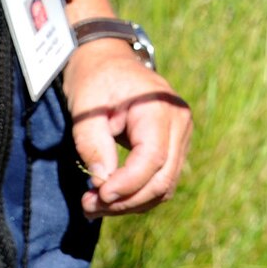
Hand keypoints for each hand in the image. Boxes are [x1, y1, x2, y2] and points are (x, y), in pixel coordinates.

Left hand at [61, 40, 191, 216]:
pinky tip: (110, 198)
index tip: (97, 195)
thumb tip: (102, 184)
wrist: (108, 60)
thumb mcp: (85, 109)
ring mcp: (181, 134)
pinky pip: (161, 178)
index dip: (127, 184)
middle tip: (88, 207)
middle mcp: (179, 122)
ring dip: (130, 203)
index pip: (152, 158)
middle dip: (125, 201)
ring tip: (94, 205)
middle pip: (162, 178)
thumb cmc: (95, 80)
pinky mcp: (174, 145)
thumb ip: (93, 145)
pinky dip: (137, 193)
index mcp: (159, 106)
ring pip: (164, 185)